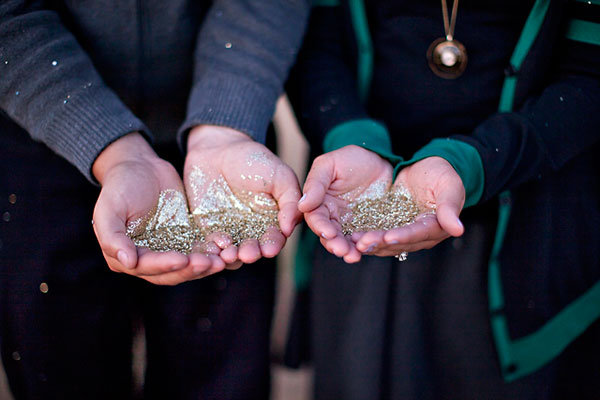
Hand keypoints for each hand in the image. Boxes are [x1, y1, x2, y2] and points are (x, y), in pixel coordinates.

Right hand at [92, 132, 218, 284]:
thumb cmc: (120, 186)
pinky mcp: (186, 239)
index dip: (165, 265)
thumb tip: (127, 262)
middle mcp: (148, 260)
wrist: (141, 166)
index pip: (148, 267)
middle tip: (211, 263)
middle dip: (191, 269)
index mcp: (125, 257)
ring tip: (223, 261)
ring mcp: (169, 250)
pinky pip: (200, 250)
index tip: (183, 259)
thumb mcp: (109, 208)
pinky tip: (225, 247)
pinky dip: (212, 251)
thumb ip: (113, 237)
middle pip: (172, 273)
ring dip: (205, 266)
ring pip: (189, 266)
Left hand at [183, 125, 301, 265]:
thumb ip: (290, 201)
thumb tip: (289, 228)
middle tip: (248, 254)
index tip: (270, 249)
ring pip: (232, 252)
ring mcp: (229, 230)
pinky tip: (214, 246)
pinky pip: (210, 245)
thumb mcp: (280, 175)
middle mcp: (252, 230)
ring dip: (232, 257)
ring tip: (230, 255)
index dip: (273, 245)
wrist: (218, 148)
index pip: (275, 239)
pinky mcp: (208, 229)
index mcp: (272, 220)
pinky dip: (212, 250)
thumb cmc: (253, 159)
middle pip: (253, 249)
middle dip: (252, 254)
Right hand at [298, 145, 394, 262]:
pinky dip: (365, 246)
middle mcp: (332, 217)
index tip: (329, 233)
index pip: (316, 218)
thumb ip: (316, 183)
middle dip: (334, 244)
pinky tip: (368, 249)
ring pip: (345, 241)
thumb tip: (302, 205)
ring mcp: (350, 224)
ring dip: (348, 250)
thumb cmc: (352, 158)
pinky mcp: (367, 228)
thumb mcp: (330, 164)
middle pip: (329, 235)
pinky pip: (364, 239)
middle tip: (342, 251)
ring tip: (354, 256)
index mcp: (319, 203)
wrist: (381, 159)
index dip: (321, 227)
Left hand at [353, 156, 464, 256]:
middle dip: (381, 243)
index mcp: (437, 227)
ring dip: (370, 243)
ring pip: (387, 243)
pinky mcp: (391, 227)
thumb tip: (458, 230)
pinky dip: (365, 237)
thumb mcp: (448, 186)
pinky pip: (378, 235)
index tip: (389, 236)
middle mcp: (420, 236)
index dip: (404, 236)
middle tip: (362, 243)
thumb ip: (450, 207)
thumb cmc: (441, 174)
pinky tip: (350, 236)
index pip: (419, 233)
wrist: (427, 169)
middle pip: (400, 243)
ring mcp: (405, 234)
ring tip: (353, 241)